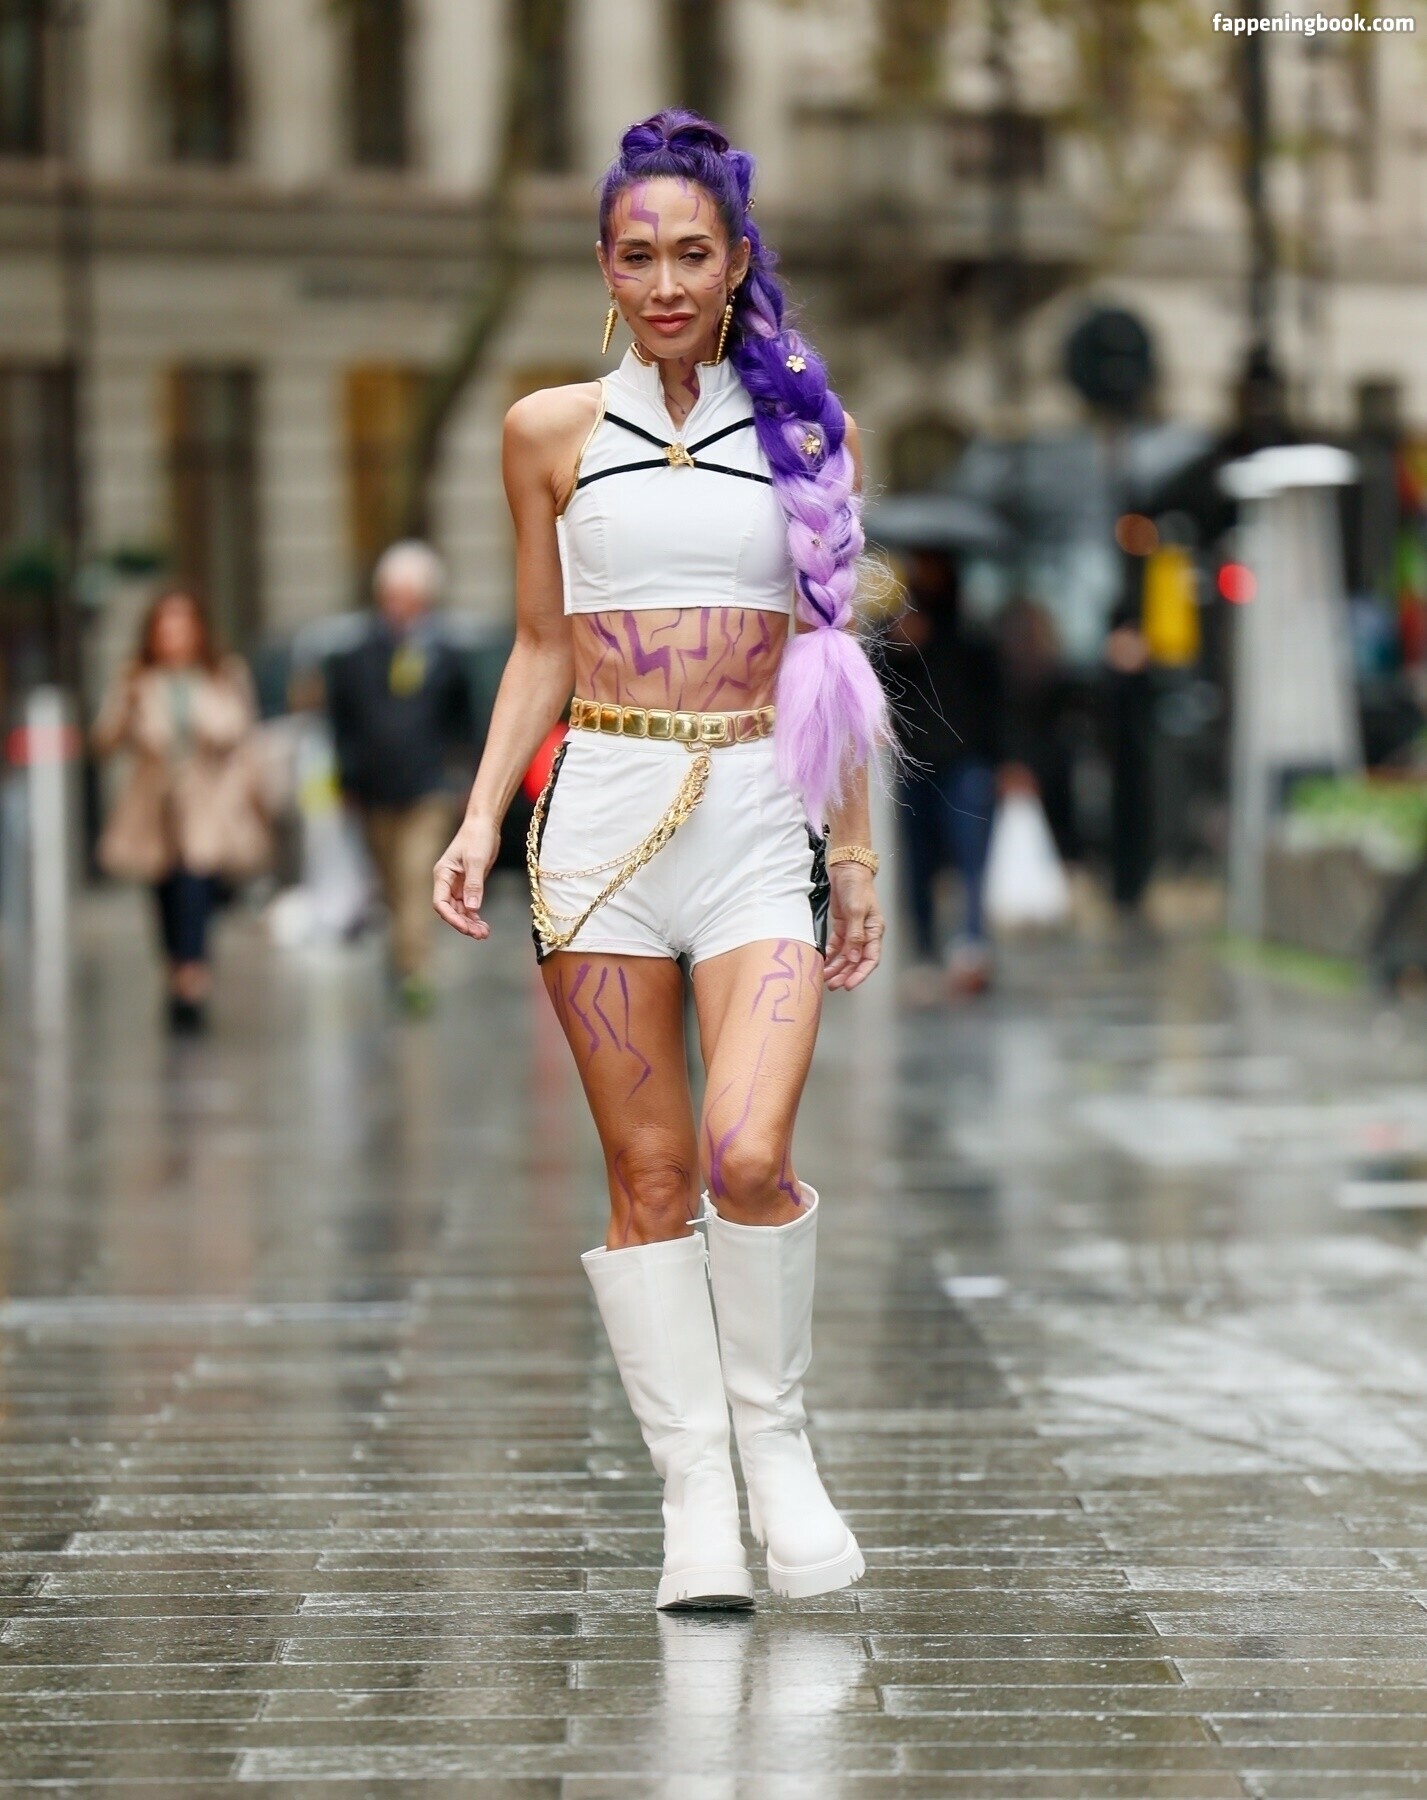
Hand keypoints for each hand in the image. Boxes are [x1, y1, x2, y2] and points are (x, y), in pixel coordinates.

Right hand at [433, 814, 499, 940]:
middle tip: (480, 935)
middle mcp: (447, 882)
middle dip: (463, 924)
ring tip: (484, 933)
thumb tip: (471, 908)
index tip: (466, 927)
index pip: (440, 903)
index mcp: (442, 875)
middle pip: (450, 910)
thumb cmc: (477, 837)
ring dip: (470, 923)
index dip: (451, 918)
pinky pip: (468, 905)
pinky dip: (474, 916)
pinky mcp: (468, 885)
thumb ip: (474, 884)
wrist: (484, 824)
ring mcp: (457, 884)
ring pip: (460, 910)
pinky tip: (483, 924)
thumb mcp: (477, 860)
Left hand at [823, 862, 883, 991]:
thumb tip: (854, 958)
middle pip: (856, 961)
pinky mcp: (842, 926)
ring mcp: (853, 930)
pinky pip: (837, 946)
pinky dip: (830, 955)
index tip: (849, 985)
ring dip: (836, 967)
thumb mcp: (856, 910)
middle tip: (833, 985)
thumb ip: (855, 935)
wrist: (847, 868)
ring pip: (845, 956)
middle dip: (845, 974)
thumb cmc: (857, 885)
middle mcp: (865, 933)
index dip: (861, 974)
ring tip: (825, 978)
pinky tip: (823, 963)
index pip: (870, 959)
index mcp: (875, 930)